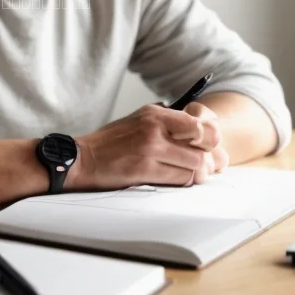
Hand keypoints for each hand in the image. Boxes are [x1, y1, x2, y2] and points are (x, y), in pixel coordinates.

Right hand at [70, 103, 222, 190]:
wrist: (83, 158)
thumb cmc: (111, 142)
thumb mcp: (138, 119)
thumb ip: (165, 120)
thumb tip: (199, 127)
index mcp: (155, 113)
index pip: (200, 124)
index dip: (210, 137)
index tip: (206, 145)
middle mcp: (155, 128)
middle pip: (203, 146)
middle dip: (207, 158)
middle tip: (204, 164)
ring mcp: (150, 149)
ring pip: (195, 165)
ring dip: (195, 173)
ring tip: (186, 173)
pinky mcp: (145, 170)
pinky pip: (180, 179)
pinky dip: (182, 181)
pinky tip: (172, 178)